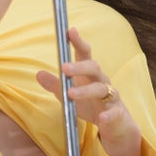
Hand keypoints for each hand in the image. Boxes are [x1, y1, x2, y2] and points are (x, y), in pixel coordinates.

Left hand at [36, 27, 141, 155]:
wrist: (114, 124)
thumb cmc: (90, 104)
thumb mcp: (69, 94)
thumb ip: (55, 84)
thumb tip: (38, 73)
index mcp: (89, 73)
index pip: (85, 53)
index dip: (78, 42)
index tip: (70, 30)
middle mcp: (101, 80)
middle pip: (94, 67)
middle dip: (79, 66)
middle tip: (64, 67)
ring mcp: (111, 96)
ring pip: (101, 89)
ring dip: (86, 90)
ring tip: (71, 94)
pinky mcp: (116, 113)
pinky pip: (113, 113)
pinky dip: (108, 116)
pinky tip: (102, 119)